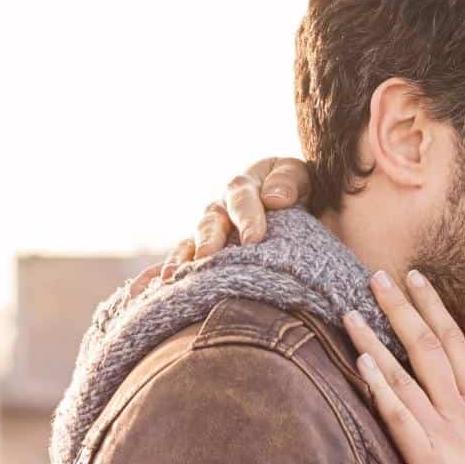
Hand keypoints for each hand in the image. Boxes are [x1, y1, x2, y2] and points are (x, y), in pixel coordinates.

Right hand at [162, 157, 311, 279]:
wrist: (302, 212)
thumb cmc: (302, 193)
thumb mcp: (303, 178)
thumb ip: (290, 181)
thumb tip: (274, 197)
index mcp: (246, 185)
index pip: (242, 196)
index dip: (246, 217)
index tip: (254, 240)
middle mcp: (223, 206)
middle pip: (212, 220)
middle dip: (209, 239)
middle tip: (208, 257)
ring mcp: (211, 230)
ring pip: (193, 241)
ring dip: (184, 257)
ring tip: (176, 276)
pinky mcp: (205, 251)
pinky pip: (184, 258)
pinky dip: (171, 269)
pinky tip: (161, 285)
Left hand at [345, 269, 464, 463]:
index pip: (455, 340)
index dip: (433, 307)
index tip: (416, 279)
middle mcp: (463, 406)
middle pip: (428, 345)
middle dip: (401, 308)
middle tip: (377, 276)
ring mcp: (444, 429)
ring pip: (407, 373)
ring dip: (377, 340)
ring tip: (352, 312)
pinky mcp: (426, 458)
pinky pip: (399, 415)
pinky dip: (380, 386)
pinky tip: (361, 362)